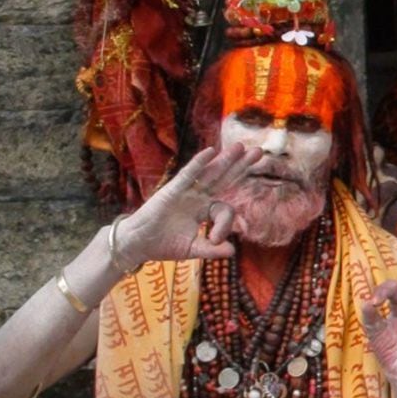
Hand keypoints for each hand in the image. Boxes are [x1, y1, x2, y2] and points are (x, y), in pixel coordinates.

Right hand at [116, 145, 265, 263]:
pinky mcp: (171, 191)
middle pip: (224, 178)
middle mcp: (198, 197)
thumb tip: (233, 250)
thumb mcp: (193, 249)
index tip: (216, 239)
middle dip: (241, 166)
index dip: (226, 223)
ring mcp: (185, 192)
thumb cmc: (164, 245)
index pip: (225, 208)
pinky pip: (188, 175)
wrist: (137, 244)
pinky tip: (210, 152)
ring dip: (225, 160)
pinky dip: (198, 163)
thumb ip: (212, 250)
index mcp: (204, 209)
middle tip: (259, 152)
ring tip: (241, 147)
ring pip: (210, 173)